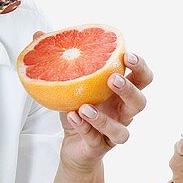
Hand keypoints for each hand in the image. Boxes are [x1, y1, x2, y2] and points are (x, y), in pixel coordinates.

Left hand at [60, 50, 151, 171]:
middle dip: (129, 90)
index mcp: (121, 94)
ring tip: (85, 107)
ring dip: (104, 119)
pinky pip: (96, 139)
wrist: (75, 146)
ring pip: (122, 130)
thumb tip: (39, 34)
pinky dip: (84, 128)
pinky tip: (73, 117)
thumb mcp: (68, 84)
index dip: (140, 67)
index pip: (142, 78)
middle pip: (140, 102)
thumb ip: (59, 61)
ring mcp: (114, 132)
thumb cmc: (78, 112)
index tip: (127, 55)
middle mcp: (122, 113)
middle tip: (112, 79)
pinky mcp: (100, 147)